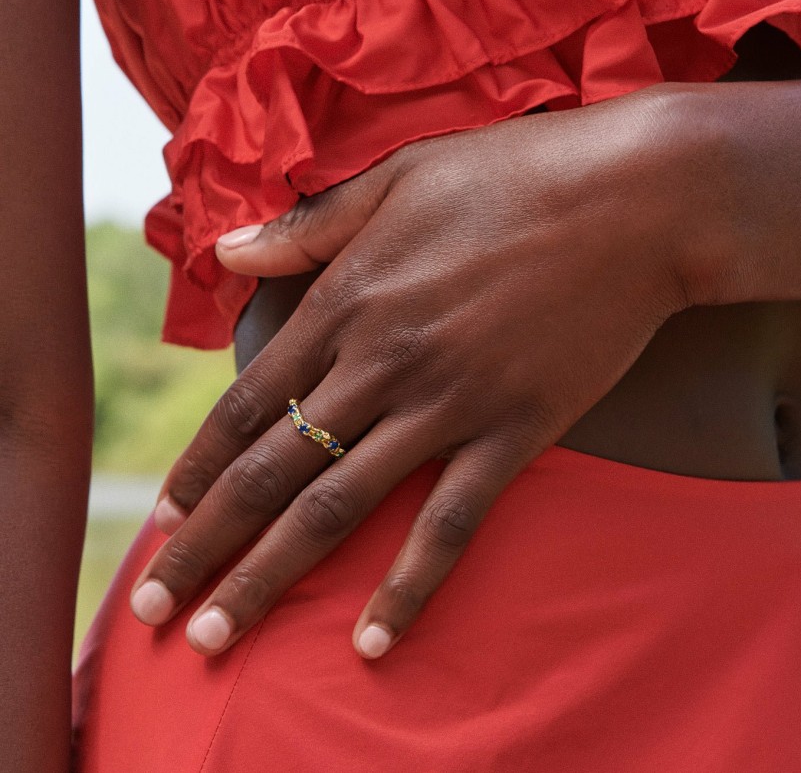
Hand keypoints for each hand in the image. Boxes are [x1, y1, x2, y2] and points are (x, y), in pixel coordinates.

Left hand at [130, 89, 693, 658]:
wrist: (634, 198)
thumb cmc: (513, 175)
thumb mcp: (397, 178)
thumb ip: (307, 227)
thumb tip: (226, 251)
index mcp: (349, 298)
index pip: (248, 404)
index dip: (196, 468)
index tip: (162, 519)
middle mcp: (384, 361)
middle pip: (272, 472)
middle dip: (205, 545)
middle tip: (151, 607)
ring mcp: (448, 402)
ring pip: (338, 508)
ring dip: (268, 577)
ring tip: (214, 636)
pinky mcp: (515, 431)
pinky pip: (449, 524)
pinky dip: (407, 586)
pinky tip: (370, 641)